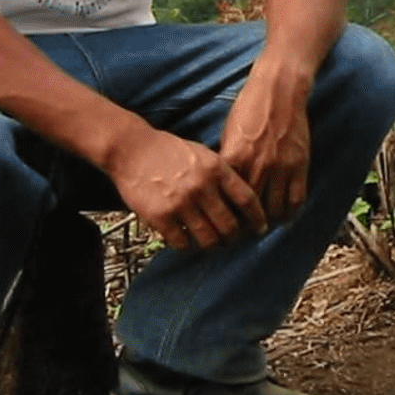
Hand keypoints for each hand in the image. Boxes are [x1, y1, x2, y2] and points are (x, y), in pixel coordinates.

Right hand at [108, 124, 266, 250]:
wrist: (133, 149)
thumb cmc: (170, 151)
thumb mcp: (205, 155)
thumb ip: (223, 174)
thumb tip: (243, 200)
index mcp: (217, 170)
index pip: (247, 199)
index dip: (258, 218)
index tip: (261, 228)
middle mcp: (203, 187)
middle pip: (230, 225)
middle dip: (234, 238)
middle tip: (233, 240)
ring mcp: (181, 203)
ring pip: (208, 238)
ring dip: (213, 245)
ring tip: (212, 245)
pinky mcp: (160, 216)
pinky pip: (181, 242)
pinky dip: (187, 245)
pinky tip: (186, 241)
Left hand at [219, 65, 313, 221]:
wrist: (279, 91)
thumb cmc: (249, 109)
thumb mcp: (229, 135)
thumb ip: (228, 162)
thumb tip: (222, 187)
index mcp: (233, 160)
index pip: (226, 201)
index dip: (226, 217)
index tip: (225, 225)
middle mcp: (256, 166)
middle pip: (249, 210)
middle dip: (246, 226)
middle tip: (244, 232)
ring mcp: (280, 167)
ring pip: (275, 209)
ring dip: (270, 221)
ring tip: (265, 225)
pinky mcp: (299, 164)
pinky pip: (297, 198)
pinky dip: (291, 212)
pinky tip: (286, 216)